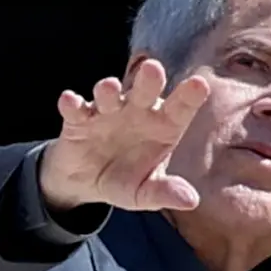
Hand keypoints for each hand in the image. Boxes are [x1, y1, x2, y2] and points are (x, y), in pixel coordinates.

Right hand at [40, 60, 212, 213]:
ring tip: (109, 87)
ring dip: (108, 90)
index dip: (189, 96)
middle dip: (148, 81)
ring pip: (109, 95)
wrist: (85, 182)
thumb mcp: (144, 193)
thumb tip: (191, 201)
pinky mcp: (78, 120)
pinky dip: (72, 104)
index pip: (179, 109)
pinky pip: (75, 109)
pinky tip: (70, 101)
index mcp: (162, 126)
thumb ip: (165, 193)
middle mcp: (136, 112)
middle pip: (145, 91)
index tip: (200, 84)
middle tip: (153, 69)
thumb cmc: (125, 180)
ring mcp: (107, 112)